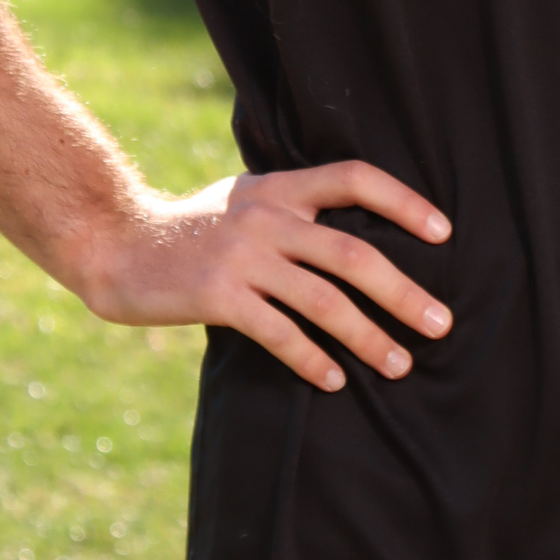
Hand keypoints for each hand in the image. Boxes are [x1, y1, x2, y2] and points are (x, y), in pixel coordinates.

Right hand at [76, 160, 452, 391]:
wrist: (115, 242)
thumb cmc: (188, 229)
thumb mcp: (242, 199)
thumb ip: (291, 209)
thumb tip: (353, 236)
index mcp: (280, 187)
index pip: (354, 178)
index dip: (403, 202)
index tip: (444, 232)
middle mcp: (267, 216)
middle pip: (353, 254)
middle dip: (403, 293)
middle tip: (440, 324)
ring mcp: (242, 256)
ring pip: (324, 301)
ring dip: (368, 337)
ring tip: (400, 366)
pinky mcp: (218, 296)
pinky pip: (280, 333)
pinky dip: (312, 358)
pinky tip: (334, 380)